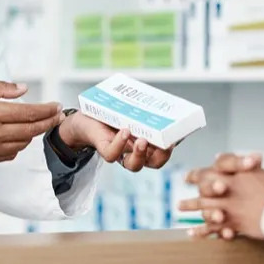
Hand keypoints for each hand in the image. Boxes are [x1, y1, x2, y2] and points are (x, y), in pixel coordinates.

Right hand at [0, 80, 63, 163]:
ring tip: (34, 124)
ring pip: (23, 144)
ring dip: (32, 134)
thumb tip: (23, 90)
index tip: (56, 107)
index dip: (46, 110)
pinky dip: (18, 145)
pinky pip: (11, 154)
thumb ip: (1, 88)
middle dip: (47, 123)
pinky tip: (17, 136)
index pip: (29, 113)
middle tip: (56, 116)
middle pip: (31, 130)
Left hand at [57, 113, 173, 170]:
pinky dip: (119, 144)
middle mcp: (135, 151)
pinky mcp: (104, 149)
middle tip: (166, 144)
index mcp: (146, 143)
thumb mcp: (129, 109)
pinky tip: (124, 131)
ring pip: (134, 165)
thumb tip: (162, 98)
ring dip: (141, 155)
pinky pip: (113, 154)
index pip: (165, 148)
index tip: (180, 133)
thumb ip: (144, 107)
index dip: (174, 143)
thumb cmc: (109, 113)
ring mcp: (120, 153)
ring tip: (143, 140)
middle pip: (155, 162)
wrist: (83, 119)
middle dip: (163, 155)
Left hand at [181, 165, 263, 240]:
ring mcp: (227, 205)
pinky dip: (201, 231)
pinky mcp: (230, 222)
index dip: (220, 160)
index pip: (223, 163)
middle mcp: (229, 187)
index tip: (208, 162)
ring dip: (190, 205)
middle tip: (186, 178)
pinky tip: (191, 233)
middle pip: (207, 183)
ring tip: (179, 206)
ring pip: (203, 204)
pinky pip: (211, 227)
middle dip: (195, 182)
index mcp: (240, 174)